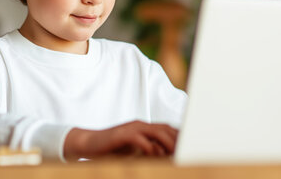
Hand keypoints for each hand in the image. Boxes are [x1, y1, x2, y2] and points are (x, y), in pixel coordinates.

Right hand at [63, 120, 177, 159]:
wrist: (89, 144)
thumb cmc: (112, 148)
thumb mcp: (133, 150)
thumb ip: (148, 150)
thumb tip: (163, 155)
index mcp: (143, 128)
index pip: (166, 129)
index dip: (179, 136)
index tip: (191, 145)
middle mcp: (139, 125)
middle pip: (164, 128)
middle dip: (177, 139)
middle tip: (188, 149)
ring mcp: (130, 128)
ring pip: (154, 132)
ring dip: (167, 142)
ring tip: (176, 152)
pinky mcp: (121, 135)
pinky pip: (138, 138)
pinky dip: (148, 146)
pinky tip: (154, 153)